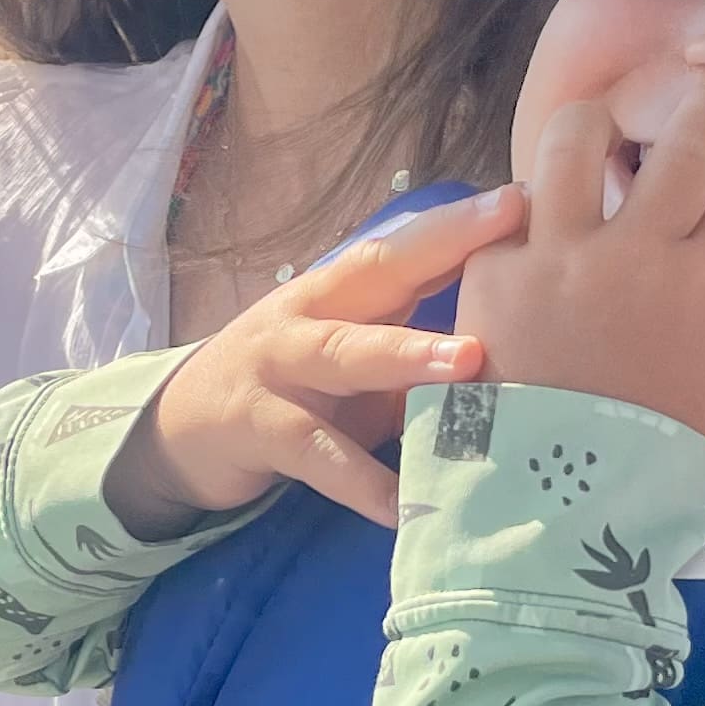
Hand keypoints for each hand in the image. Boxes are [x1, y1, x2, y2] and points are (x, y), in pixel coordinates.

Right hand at [110, 185, 524, 538]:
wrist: (180, 430)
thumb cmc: (291, 393)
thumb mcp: (352, 362)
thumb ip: (416, 352)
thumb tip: (517, 352)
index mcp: (337, 290)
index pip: (404, 244)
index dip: (461, 221)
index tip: (524, 196)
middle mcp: (307, 314)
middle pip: (377, 270)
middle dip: (445, 245)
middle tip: (512, 226)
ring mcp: (277, 368)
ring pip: (345, 354)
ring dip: (408, 354)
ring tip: (468, 360)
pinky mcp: (258, 429)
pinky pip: (318, 456)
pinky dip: (362, 482)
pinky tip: (404, 508)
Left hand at [458, 72, 704, 465]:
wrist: (547, 515)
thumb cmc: (652, 477)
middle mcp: (636, 252)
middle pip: (684, 141)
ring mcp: (558, 254)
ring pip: (579, 142)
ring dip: (603, 120)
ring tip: (611, 122)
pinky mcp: (491, 273)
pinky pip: (511, 210)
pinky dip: (530, 200)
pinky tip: (542, 206)